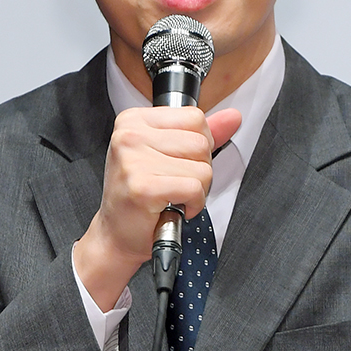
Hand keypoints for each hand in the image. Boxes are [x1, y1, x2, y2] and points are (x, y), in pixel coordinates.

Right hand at [74, 106, 241, 309]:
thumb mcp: (168, 153)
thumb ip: (201, 133)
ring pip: (202, 167)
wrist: (116, 233)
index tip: (179, 162)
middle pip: (201, 143)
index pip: (194, 117)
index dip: (199, 144)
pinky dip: (194, 203)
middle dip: (199, 168)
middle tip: (175, 183)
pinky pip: (195, 188)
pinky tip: (176, 208)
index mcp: (133, 120)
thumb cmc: (140, 194)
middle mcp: (129, 135)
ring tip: (174, 195)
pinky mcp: (143, 187)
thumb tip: (233, 117)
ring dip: (197, 189)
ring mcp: (133, 160)